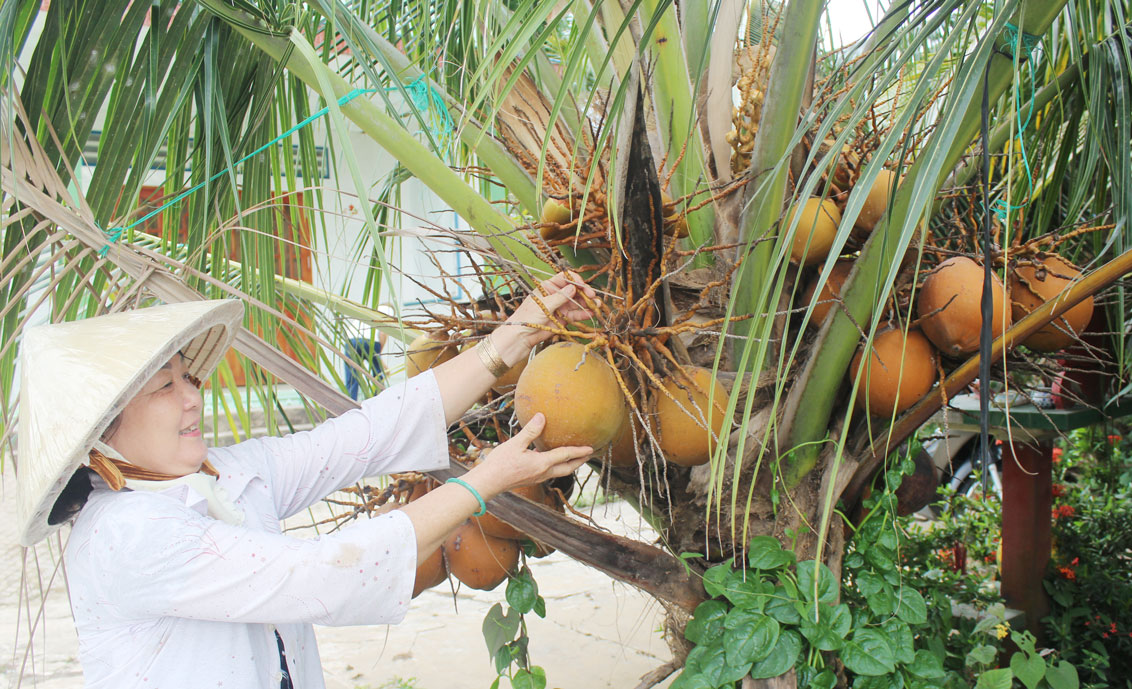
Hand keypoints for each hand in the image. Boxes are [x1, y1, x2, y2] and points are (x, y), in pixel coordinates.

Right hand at [467, 413, 590, 497]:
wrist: (488, 483)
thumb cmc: (500, 463)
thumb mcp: (515, 444)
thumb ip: (530, 430)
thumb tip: (541, 416)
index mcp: (542, 463)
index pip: (565, 455)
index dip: (579, 451)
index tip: (591, 448)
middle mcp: (543, 472)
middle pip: (567, 468)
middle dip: (579, 461)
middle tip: (588, 455)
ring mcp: (537, 478)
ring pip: (559, 472)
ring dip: (569, 465)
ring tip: (575, 458)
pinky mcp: (531, 479)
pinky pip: (550, 472)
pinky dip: (557, 466)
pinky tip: (551, 460)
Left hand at [492, 271, 600, 362]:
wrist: (521, 336)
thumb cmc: (527, 317)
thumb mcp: (544, 305)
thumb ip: (560, 297)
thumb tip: (572, 288)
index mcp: (548, 286)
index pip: (565, 278)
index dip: (576, 280)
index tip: (583, 286)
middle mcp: (556, 295)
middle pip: (574, 290)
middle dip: (584, 292)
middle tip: (592, 296)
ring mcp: (560, 307)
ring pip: (577, 302)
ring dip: (587, 303)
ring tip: (596, 305)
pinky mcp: (563, 318)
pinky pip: (576, 314)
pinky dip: (584, 314)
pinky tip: (591, 313)